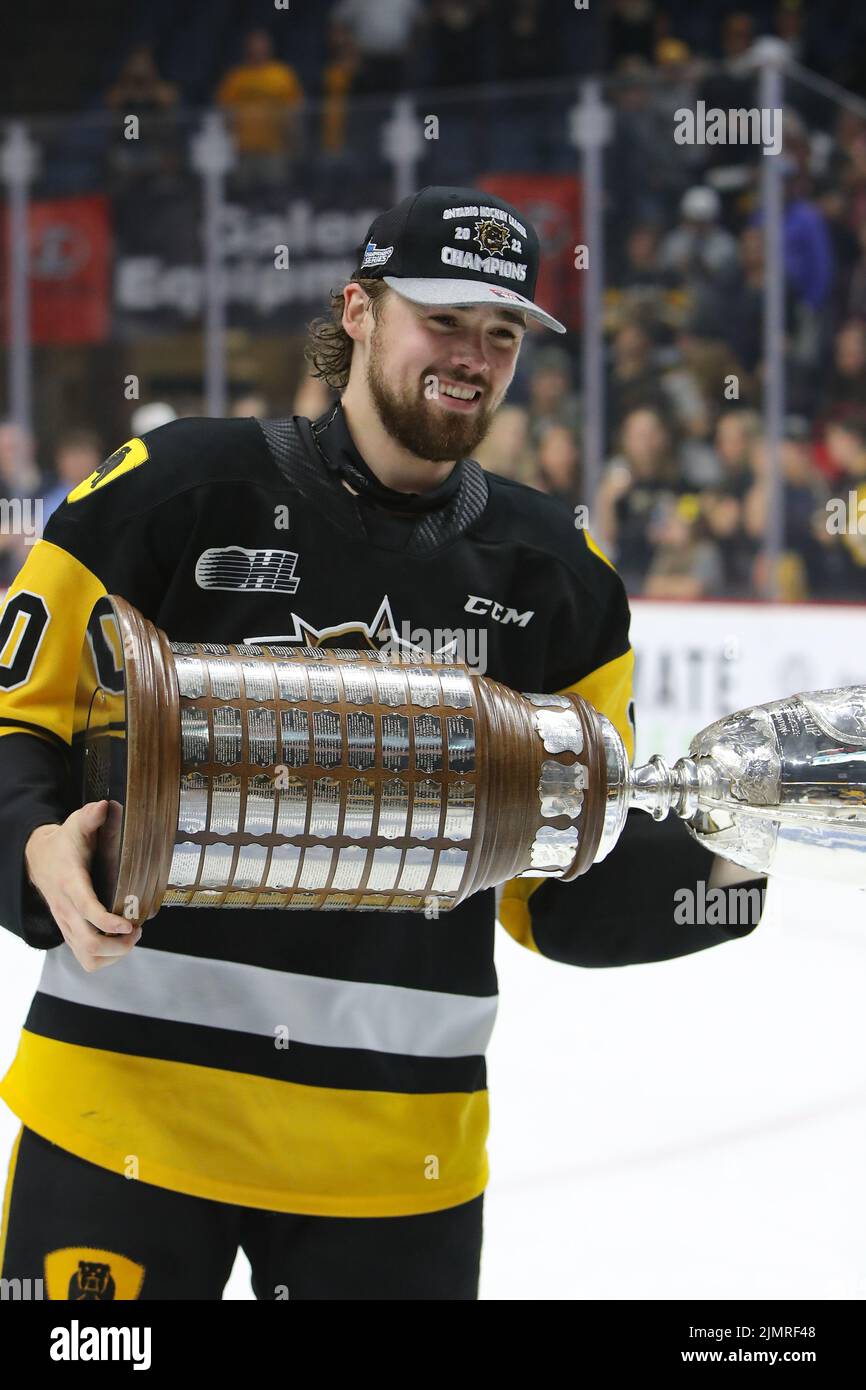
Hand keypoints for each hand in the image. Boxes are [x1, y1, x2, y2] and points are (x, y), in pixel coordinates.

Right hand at [25, 801, 141, 970]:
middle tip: (136, 931)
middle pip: (89, 943)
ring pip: (87, 956)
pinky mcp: (69, 932)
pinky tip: (118, 943)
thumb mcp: (74, 825)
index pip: (87, 909)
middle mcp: (67, 909)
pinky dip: (105, 958)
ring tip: (130, 939)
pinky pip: (85, 957)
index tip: (129, 925)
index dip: (107, 921)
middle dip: (118, 945)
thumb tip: (104, 806)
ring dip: (113, 954)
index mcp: (71, 883)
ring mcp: (67, 924)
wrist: (38, 859)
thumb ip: (90, 817)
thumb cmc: (64, 844)